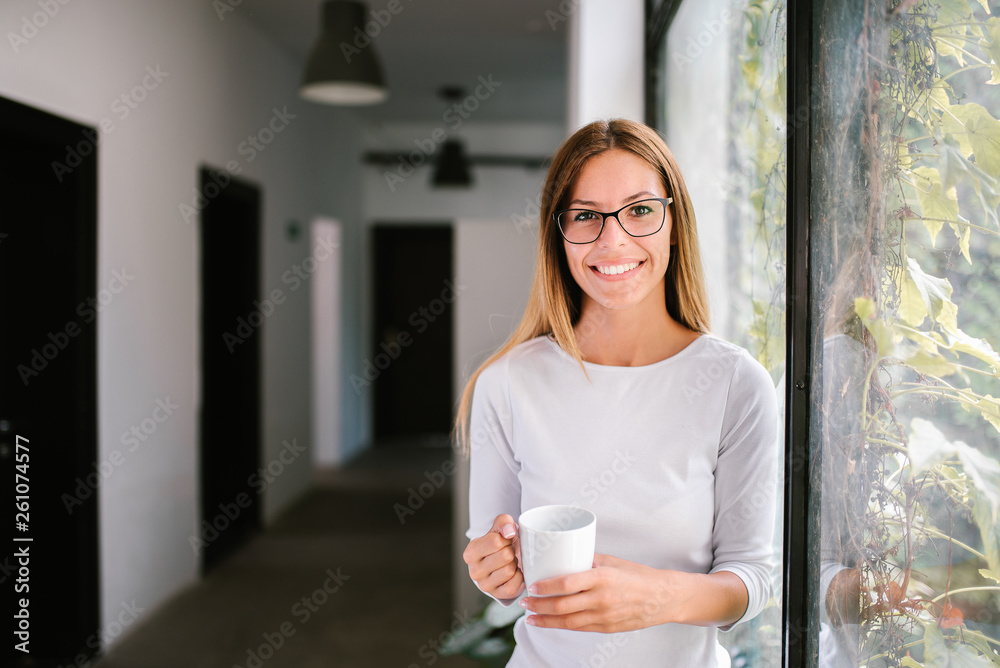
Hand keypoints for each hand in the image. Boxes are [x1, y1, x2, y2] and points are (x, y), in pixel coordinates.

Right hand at [463, 514, 523, 599]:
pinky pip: (514, 585)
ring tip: (509, 562)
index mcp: (470, 552)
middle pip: (505, 556)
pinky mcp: (497, 595)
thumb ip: (503, 522)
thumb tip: (509, 532)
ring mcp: (484, 585)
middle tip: (508, 552)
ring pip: (510, 570)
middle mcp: (474, 571)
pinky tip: (514, 573)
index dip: (506, 539)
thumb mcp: (500, 527)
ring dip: (514, 564)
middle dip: (511, 551)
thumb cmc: (501, 543)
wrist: (503, 560)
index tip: (504, 541)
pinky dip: (519, 577)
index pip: (495, 541)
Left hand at [518, 554, 747, 632]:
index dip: (546, 587)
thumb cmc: (637, 575)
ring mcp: (604, 616)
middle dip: (539, 606)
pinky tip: (551, 623)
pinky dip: (562, 626)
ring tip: (531, 617)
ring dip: (546, 620)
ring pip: (568, 622)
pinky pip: (580, 628)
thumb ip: (588, 560)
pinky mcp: (607, 628)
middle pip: (563, 606)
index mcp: (602, 578)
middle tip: (524, 603)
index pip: (567, 583)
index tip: (532, 586)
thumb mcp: (612, 561)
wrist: (663, 597)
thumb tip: (563, 554)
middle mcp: (602, 599)